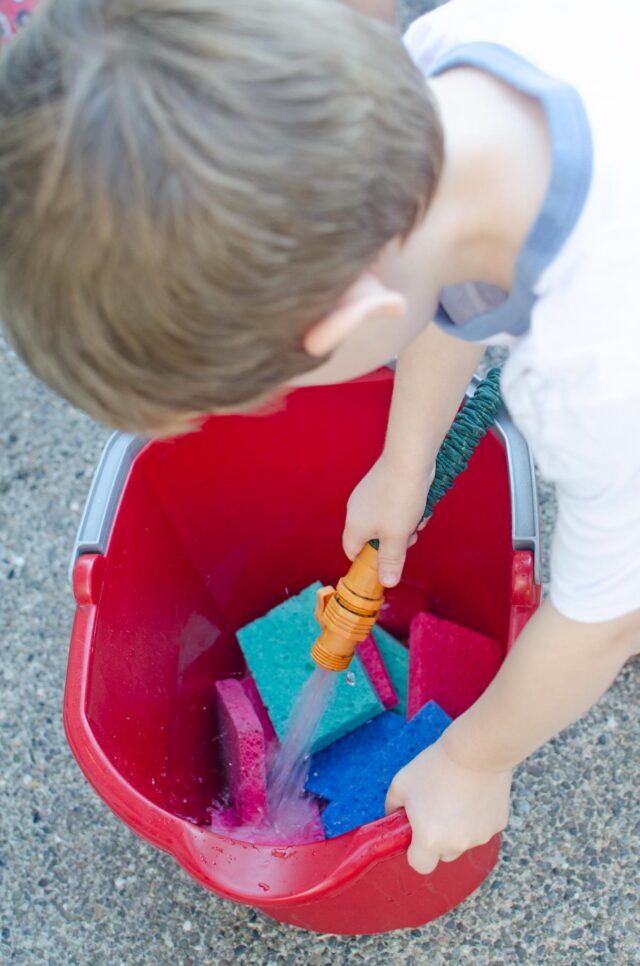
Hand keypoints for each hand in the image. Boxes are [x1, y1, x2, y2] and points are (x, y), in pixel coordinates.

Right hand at [343, 456, 433, 586]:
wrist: (408, 459)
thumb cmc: (399, 498)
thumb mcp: (397, 537)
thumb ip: (391, 561)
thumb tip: (387, 583)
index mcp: (354, 526)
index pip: (352, 552)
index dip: (369, 560)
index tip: (388, 561)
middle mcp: (356, 510)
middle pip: (373, 538)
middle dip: (394, 541)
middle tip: (409, 536)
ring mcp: (368, 496)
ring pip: (386, 521)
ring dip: (404, 525)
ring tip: (417, 517)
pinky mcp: (381, 485)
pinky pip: (393, 505)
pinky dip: (406, 508)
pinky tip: (419, 503)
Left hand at [385, 737, 511, 873]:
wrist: (476, 750)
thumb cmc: (435, 766)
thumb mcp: (401, 783)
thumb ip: (392, 807)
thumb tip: (394, 818)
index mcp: (430, 840)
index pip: (420, 865)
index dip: (416, 851)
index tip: (416, 832)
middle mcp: (457, 845)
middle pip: (444, 854)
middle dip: (438, 839)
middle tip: (436, 808)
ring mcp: (481, 837)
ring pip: (464, 840)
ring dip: (459, 827)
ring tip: (456, 794)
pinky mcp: (498, 824)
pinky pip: (482, 826)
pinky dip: (477, 816)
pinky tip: (474, 792)